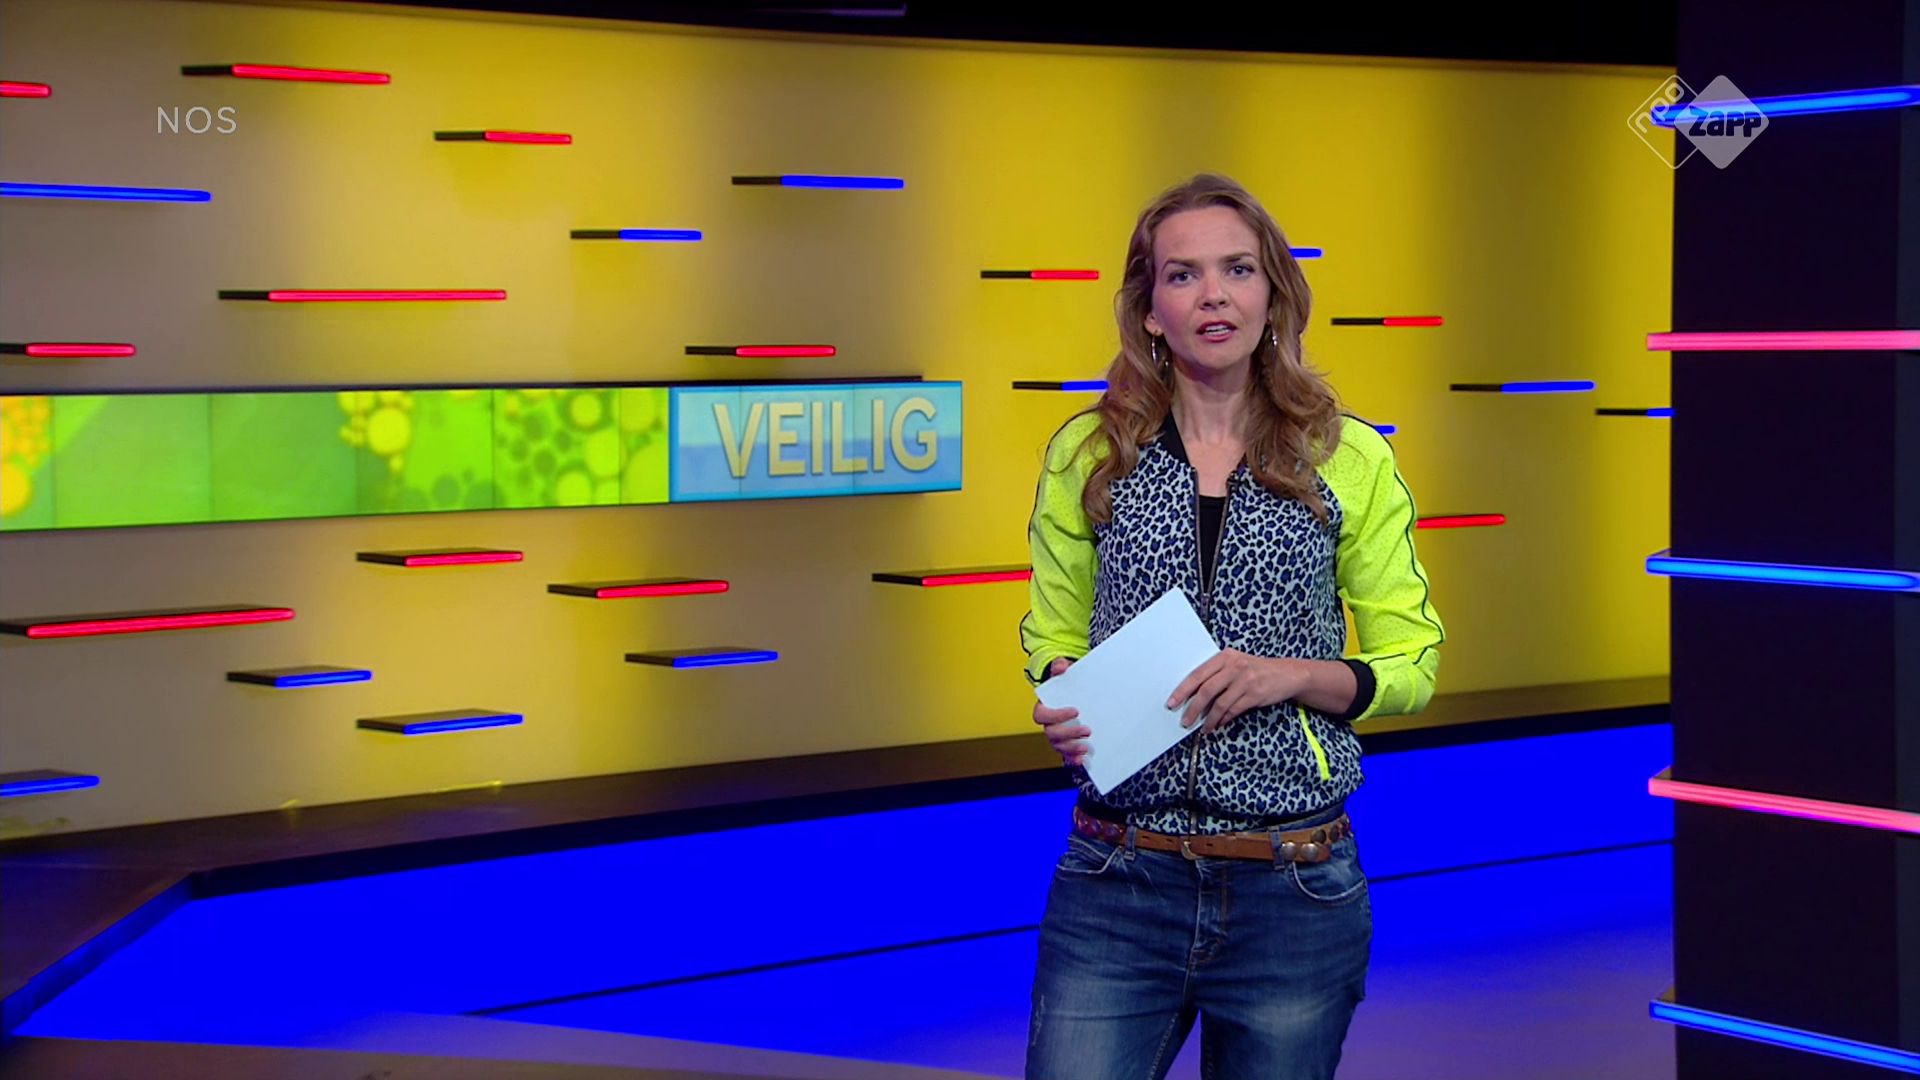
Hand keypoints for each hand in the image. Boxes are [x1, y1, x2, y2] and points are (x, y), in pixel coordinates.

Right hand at [1033, 658, 1088, 766]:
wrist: (1072, 694)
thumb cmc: (1066, 684)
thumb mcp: (1063, 673)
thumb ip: (1060, 667)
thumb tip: (1061, 666)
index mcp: (1043, 708)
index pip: (1042, 715)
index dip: (1056, 715)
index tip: (1076, 711)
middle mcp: (1047, 724)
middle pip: (1051, 734)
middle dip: (1069, 734)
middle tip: (1087, 729)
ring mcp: (1056, 736)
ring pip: (1058, 746)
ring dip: (1071, 748)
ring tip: (1086, 747)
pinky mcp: (1066, 743)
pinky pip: (1066, 754)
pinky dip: (1072, 758)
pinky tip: (1082, 760)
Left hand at [1166, 651, 1306, 733]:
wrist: (1287, 673)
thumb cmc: (1256, 669)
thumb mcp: (1236, 664)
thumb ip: (1216, 675)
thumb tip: (1192, 696)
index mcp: (1225, 656)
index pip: (1197, 674)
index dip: (1182, 690)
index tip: (1172, 702)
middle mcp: (1234, 666)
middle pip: (1206, 690)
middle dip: (1192, 708)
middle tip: (1184, 721)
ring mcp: (1245, 680)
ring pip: (1219, 703)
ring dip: (1208, 719)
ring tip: (1202, 728)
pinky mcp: (1254, 694)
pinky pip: (1233, 710)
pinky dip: (1223, 719)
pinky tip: (1217, 724)